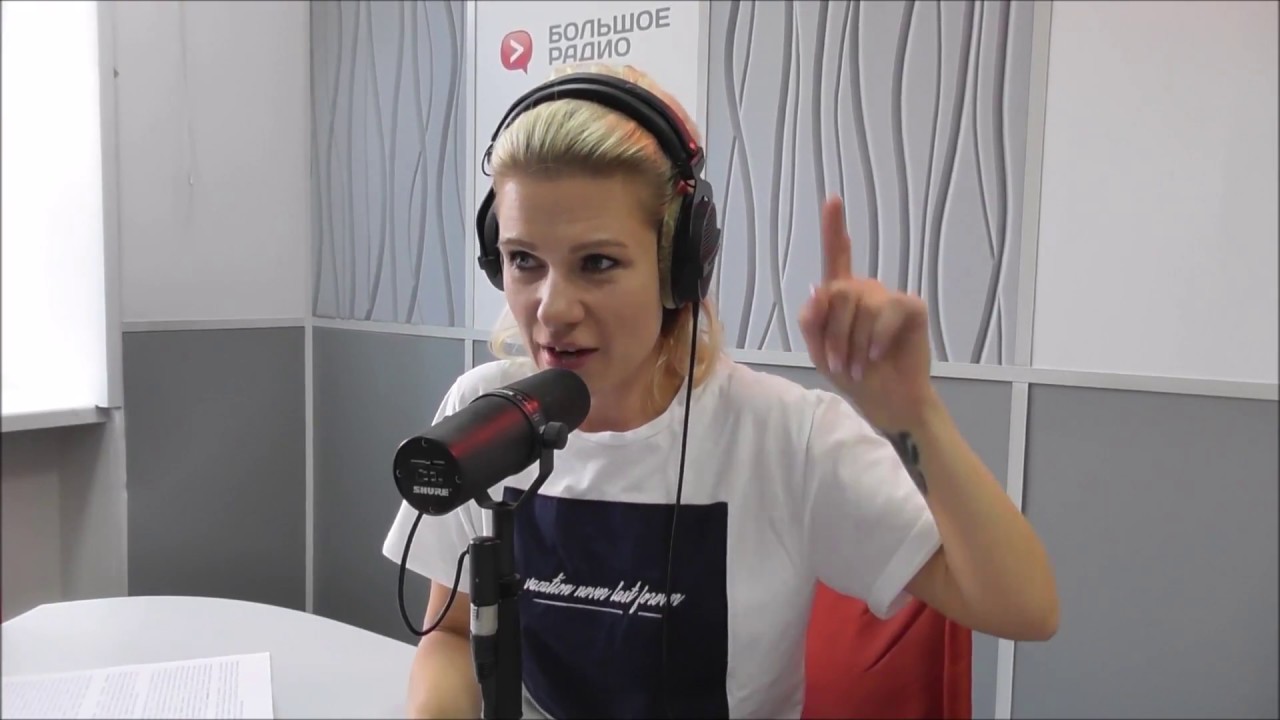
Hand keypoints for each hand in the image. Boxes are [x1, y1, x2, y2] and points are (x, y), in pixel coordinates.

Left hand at [798, 196, 938, 431]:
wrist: (886, 401)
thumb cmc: (853, 375)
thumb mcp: (819, 351)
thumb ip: (811, 321)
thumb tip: (817, 291)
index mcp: (842, 297)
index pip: (836, 257)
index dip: (834, 228)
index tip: (833, 199)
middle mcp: (866, 290)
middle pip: (838, 292)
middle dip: (833, 333)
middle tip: (839, 362)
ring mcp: (889, 297)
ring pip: (859, 304)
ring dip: (852, 343)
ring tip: (858, 364)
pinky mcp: (911, 307)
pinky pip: (886, 310)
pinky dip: (876, 337)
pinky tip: (876, 354)